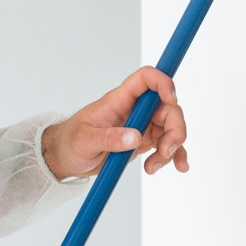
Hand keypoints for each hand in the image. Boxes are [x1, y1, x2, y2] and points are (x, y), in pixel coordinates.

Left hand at [42, 65, 189, 178]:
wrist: (67, 158)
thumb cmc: (71, 142)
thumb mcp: (84, 141)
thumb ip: (109, 138)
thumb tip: (134, 137)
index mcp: (119, 100)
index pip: (145, 79)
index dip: (162, 83)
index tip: (171, 100)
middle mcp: (135, 109)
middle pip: (167, 107)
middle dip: (175, 128)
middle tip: (166, 150)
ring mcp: (142, 125)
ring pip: (171, 128)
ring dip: (172, 147)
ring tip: (154, 166)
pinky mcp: (144, 141)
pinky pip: (167, 145)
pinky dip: (175, 156)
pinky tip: (178, 166)